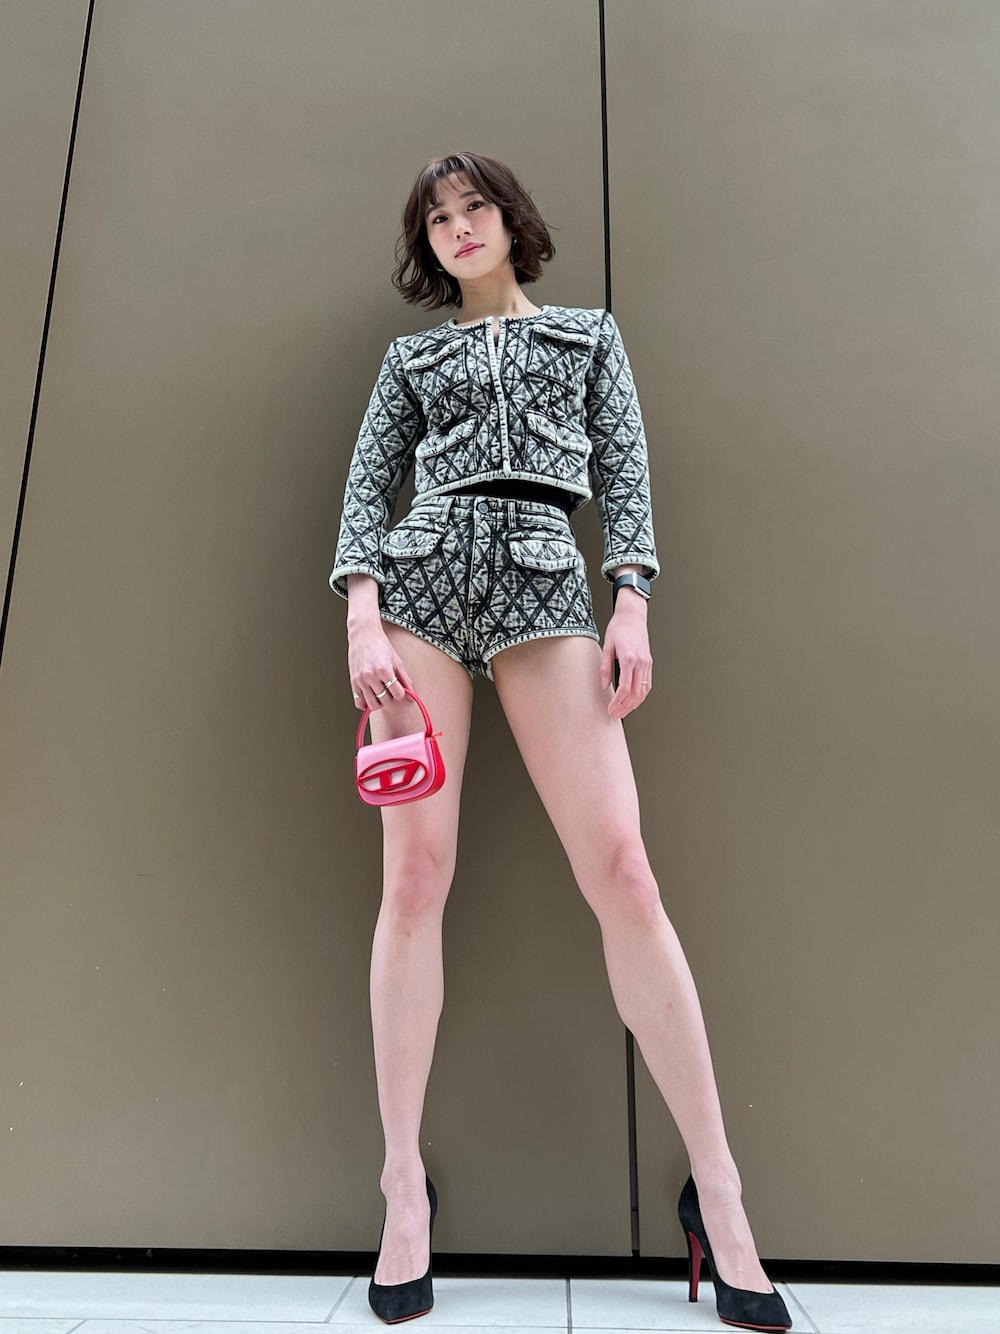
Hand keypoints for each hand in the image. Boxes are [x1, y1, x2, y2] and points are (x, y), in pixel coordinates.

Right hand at [348, 625, 412, 710]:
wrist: (363, 635)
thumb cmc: (380, 645)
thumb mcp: (397, 660)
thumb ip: (405, 679)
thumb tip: (411, 695)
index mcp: (384, 670)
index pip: (398, 694)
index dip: (401, 693)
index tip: (399, 689)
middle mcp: (371, 676)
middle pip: (385, 701)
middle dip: (390, 698)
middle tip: (390, 691)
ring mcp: (360, 680)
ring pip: (372, 705)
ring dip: (379, 702)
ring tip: (381, 694)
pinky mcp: (353, 682)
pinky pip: (359, 702)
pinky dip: (366, 703)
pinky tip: (370, 696)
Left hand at [599, 594, 651, 719]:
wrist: (632, 615)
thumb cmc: (618, 628)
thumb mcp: (607, 646)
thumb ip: (605, 667)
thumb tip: (604, 685)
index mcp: (629, 658)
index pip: (624, 688)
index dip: (617, 702)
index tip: (610, 710)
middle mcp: (640, 662)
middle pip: (635, 693)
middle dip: (625, 707)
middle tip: (615, 715)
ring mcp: (647, 663)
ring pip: (643, 691)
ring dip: (634, 704)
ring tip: (623, 712)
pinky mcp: (649, 662)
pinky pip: (647, 684)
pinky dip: (641, 695)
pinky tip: (634, 701)